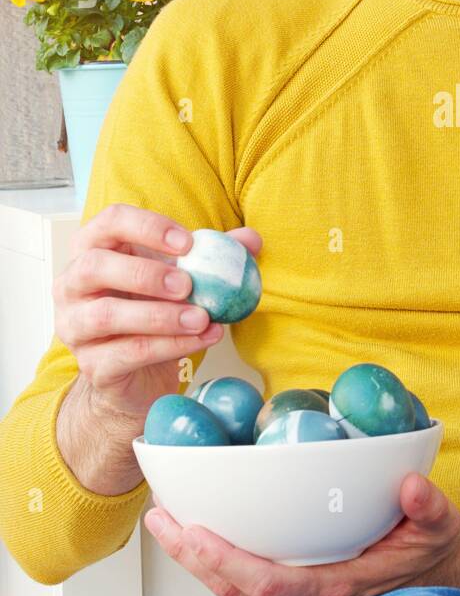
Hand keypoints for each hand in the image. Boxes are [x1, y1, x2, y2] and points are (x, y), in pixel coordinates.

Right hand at [54, 202, 261, 420]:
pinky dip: (171, 345)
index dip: (147, 227)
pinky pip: (129, 352)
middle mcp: (72, 285)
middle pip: (94, 266)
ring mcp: (75, 326)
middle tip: (188, 285)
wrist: (139, 373)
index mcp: (94, 249)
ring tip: (202, 318)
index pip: (110, 221)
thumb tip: (251, 240)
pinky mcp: (92, 365)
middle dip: (145, 273)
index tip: (189, 243)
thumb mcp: (183, 276)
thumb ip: (214, 256)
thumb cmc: (153, 310)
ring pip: (108, 314)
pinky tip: (203, 338)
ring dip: (161, 315)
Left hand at [143, 472, 459, 595]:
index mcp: (338, 587)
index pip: (268, 582)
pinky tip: (197, 529)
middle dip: (190, 556)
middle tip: (160, 516)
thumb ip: (428, 507)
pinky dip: (214, 559)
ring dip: (195, 558)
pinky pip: (245, 582)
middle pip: (234, 589)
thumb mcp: (441, 523)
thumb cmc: (433, 548)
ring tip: (165, 518)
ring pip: (233, 589)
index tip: (196, 533)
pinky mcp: (295, 593)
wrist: (444, 572)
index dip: (226, 561)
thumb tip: (411, 486)